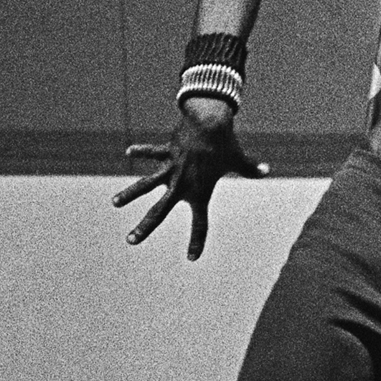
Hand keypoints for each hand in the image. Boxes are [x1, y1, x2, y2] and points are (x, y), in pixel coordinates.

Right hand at [113, 99, 267, 259]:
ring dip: (129, 194)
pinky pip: (151, 152)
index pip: (200, 224)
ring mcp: (171, 169)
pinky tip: (129, 151)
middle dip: (144, 228)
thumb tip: (266, 169)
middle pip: (160, 212)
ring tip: (114, 203)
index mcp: (199, 192)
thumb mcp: (239, 159)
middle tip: (131, 241)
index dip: (197, 242)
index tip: (192, 257)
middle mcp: (181, 185)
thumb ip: (251, 168)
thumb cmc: (226, 144)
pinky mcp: (165, 152)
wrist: (210, 123)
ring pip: (145, 185)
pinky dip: (141, 151)